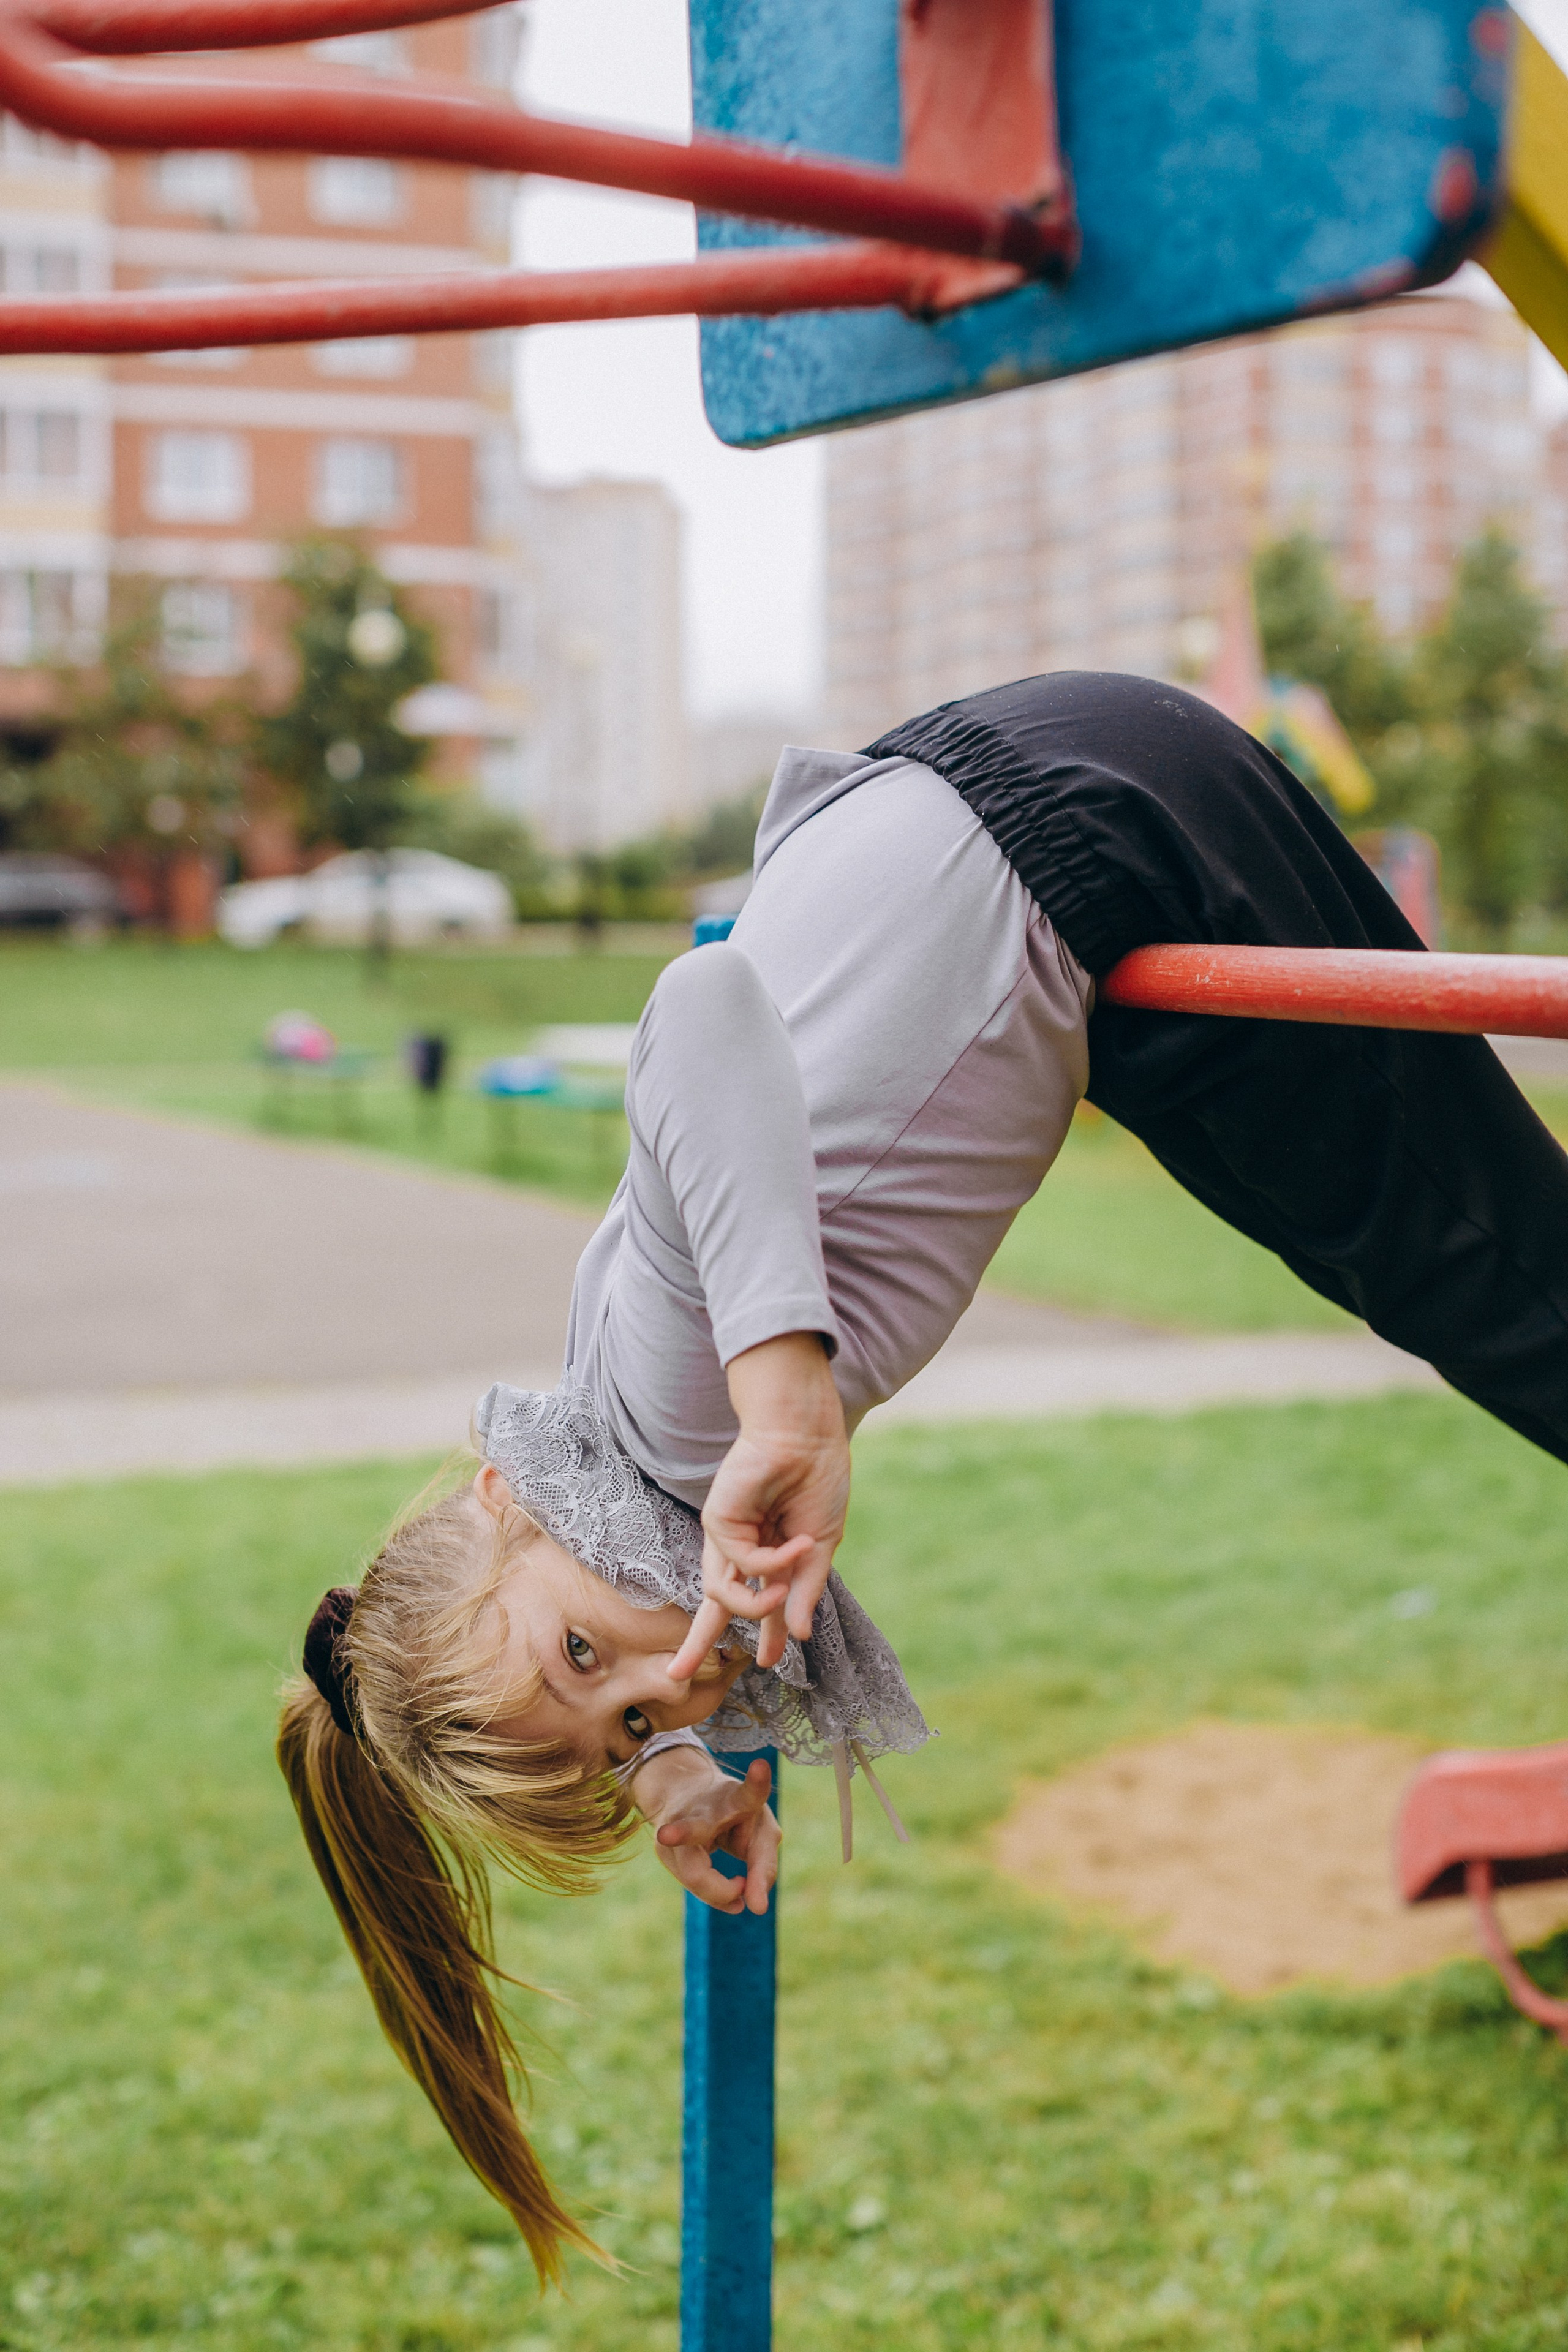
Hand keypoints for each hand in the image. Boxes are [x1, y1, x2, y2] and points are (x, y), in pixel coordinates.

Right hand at [647, 1756, 779, 1915]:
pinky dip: (717, 1893)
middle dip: (681, 1833)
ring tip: (738, 1905)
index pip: (747, 1793)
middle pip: (693, 1827)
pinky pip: (696, 1884)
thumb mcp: (760, 1832)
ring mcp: (674, 1830)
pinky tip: (734, 1898)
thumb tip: (755, 1908)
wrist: (684, 1795)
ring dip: (715, 1890)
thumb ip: (764, 1866)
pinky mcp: (664, 1852)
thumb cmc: (735, 1818)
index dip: (756, 1783)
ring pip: (691, 1869)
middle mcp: (699, 1811)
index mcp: (734, 1798)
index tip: (762, 1766)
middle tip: (666, 1836)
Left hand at [670, 1332, 850, 1680]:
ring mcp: (725, 1534)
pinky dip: (770, 1564)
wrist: (807, 1434)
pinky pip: (739, 1563)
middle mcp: (740, 1547)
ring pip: (721, 1595)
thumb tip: (799, 1635)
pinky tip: (795, 1544)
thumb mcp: (819, 1547)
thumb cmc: (818, 1480)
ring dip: (757, 1606)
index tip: (768, 1662)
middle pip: (717, 1603)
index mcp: (767, 1551)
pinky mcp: (716, 1519)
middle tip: (678, 1677)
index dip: (763, 1632)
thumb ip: (804, 1589)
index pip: (756, 1599)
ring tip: (784, 1592)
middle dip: (698, 1642)